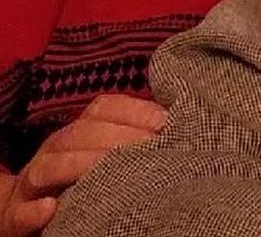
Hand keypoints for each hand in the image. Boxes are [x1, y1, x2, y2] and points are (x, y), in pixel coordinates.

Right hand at [0, 95, 165, 235]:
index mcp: (78, 132)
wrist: (29, 213)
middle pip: (80, 133)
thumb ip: (134, 138)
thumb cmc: (82, 180)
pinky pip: (19, 213)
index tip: (166, 122)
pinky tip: (51, 208)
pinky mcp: (16, 217)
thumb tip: (179, 126)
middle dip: (117, 137)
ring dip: (81, 165)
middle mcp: (54, 150)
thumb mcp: (105, 154)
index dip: (134, 111)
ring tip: (111, 171)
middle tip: (152, 147)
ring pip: (50, 166)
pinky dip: (33, 211)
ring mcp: (32, 183)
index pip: (102, 108)